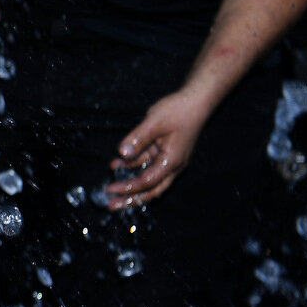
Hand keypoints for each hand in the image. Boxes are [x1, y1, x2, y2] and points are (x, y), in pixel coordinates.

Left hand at [106, 89, 216, 208]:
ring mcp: (170, 160)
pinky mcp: (165, 153)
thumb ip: (138, 138)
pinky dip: (134, 166)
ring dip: (130, 182)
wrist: (195, 101)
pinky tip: (118, 164)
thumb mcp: (154, 122)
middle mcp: (172, 165)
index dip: (128, 187)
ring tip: (111, 186)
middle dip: (131, 198)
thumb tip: (122, 153)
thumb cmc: (178, 110)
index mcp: (172, 161)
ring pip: (149, 179)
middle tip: (112, 205)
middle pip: (151, 190)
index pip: (147, 181)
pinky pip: (148, 164)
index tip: (111, 190)